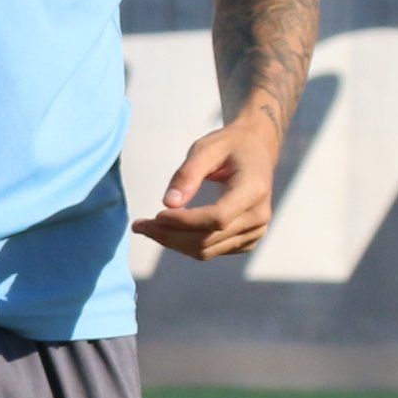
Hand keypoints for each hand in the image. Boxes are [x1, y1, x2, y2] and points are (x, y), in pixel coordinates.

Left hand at [135, 121, 280, 260]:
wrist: (255, 151)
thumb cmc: (228, 146)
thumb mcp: (206, 148)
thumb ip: (188, 174)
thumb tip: (169, 204)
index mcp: (254, 190)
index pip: (217, 218)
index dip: (184, 221)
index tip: (157, 215)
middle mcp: (259, 216)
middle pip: (208, 239)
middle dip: (169, 235)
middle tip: (138, 225)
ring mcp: (256, 231)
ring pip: (207, 250)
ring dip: (172, 242)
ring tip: (146, 228)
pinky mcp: (247, 240)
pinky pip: (211, 251)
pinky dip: (185, 244)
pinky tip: (166, 231)